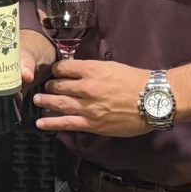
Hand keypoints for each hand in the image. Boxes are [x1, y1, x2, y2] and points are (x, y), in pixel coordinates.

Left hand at [34, 59, 150, 136]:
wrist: (154, 100)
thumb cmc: (135, 81)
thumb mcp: (110, 67)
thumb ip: (90, 69)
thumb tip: (75, 71)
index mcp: (91, 70)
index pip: (63, 68)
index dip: (56, 70)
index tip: (54, 73)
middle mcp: (86, 88)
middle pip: (57, 86)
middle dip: (49, 87)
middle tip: (44, 88)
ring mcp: (88, 107)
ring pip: (58, 104)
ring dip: (44, 102)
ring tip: (36, 101)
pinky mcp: (92, 124)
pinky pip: (66, 123)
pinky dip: (50, 123)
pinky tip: (40, 123)